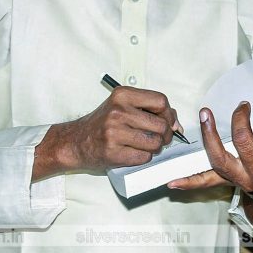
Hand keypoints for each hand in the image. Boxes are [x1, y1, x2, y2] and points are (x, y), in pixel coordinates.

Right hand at [40, 87, 180, 175]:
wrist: (76, 142)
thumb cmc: (103, 123)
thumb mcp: (122, 106)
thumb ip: (149, 109)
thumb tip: (176, 124)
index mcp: (122, 95)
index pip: (161, 101)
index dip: (169, 114)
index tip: (168, 122)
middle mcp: (118, 111)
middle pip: (161, 124)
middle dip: (165, 135)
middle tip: (160, 138)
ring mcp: (114, 132)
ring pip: (155, 143)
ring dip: (155, 148)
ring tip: (146, 145)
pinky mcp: (113, 152)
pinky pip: (144, 157)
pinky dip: (144, 158)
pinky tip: (134, 153)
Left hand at [168, 101, 252, 190]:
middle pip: (242, 138)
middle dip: (242, 118)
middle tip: (246, 110)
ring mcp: (240, 180)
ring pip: (220, 155)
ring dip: (210, 134)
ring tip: (206, 115)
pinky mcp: (226, 180)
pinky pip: (206, 182)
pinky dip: (189, 182)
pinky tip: (172, 184)